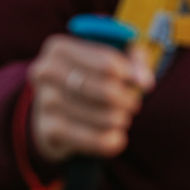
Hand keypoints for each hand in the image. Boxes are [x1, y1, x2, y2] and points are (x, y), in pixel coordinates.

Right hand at [29, 34, 154, 163]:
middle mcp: (46, 72)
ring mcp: (45, 102)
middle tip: (132, 103)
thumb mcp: (109, 58)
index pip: (109, 65)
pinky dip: (114, 139)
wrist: (52, 110)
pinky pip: (99, 141)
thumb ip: (133, 59)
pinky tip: (113, 135)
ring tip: (118, 117)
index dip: (133, 75)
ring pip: (107, 119)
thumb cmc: (88, 77)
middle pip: (108, 92)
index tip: (144, 83)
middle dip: (128, 100)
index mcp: (59, 48)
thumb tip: (143, 80)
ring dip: (121, 120)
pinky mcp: (50, 130)